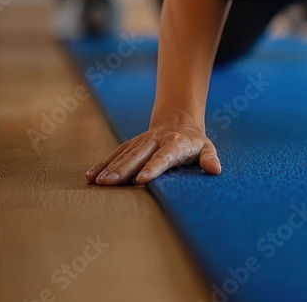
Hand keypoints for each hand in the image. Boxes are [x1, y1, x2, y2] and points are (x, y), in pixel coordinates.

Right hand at [85, 117, 220, 184]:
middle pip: (138, 156)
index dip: (153, 168)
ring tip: (98, 182)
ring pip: (124, 155)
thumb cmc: (194, 143)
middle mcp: (155, 141)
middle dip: (123, 169)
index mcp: (175, 144)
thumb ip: (209, 158)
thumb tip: (215, 169)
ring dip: (110, 168)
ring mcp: (141, 142)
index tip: (142, 179)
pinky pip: (115, 154)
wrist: (178, 122)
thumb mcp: (206, 148)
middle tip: (109, 183)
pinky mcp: (130, 144)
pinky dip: (102, 164)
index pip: (163, 157)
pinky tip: (91, 176)